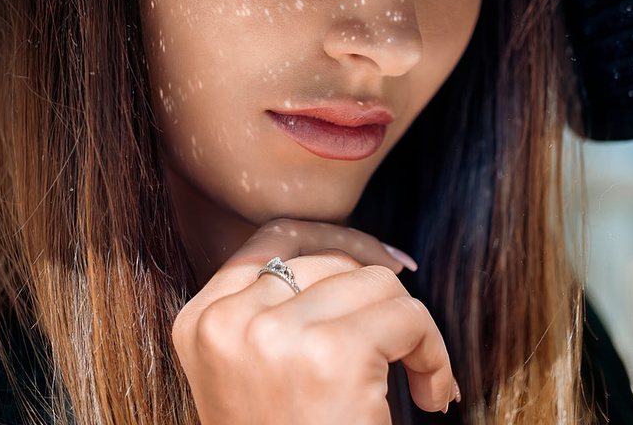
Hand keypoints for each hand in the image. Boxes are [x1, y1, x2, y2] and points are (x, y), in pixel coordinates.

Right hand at [172, 218, 457, 424]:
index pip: (274, 238)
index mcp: (199, 324)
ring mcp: (274, 334)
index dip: (339, 245)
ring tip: (419, 380)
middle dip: (381, 299)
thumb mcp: (256, 377)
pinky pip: (408, 317)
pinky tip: (431, 394)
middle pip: (330, 260)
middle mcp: (228, 322)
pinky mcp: (332, 353)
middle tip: (405, 351)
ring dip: (412, 330)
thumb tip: (363, 255)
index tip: (387, 270)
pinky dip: (434, 353)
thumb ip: (278, 314)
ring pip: (375, 283)